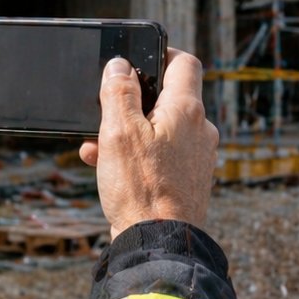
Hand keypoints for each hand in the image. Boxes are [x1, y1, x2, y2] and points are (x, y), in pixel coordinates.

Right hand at [80, 48, 218, 238]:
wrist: (158, 245)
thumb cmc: (141, 189)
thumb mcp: (119, 132)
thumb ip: (119, 92)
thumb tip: (120, 65)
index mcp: (187, 111)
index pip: (184, 63)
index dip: (160, 53)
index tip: (137, 58)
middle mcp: (200, 131)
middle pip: (168, 98)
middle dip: (133, 101)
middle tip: (107, 110)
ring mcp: (197, 157)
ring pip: (161, 129)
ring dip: (129, 132)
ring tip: (98, 146)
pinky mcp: (188, 181)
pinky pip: (162, 155)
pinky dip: (137, 155)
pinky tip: (107, 169)